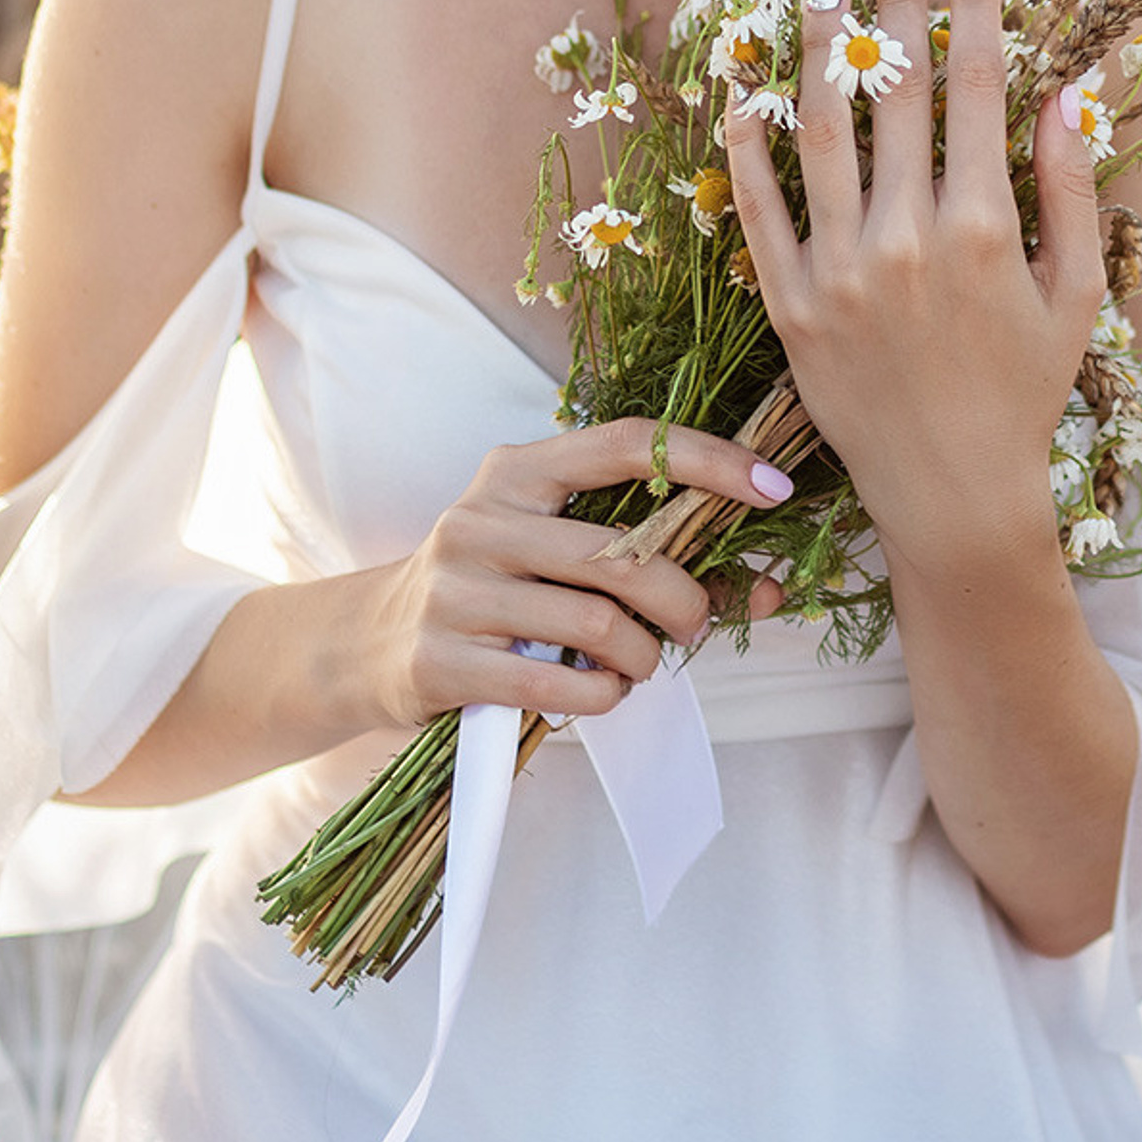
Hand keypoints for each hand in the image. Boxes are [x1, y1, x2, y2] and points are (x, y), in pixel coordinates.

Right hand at [363, 419, 790, 728]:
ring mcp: (456, 589)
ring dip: (643, 658)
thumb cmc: (490, 586)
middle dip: (684, 598)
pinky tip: (603, 693)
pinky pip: (556, 685)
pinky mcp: (442, 659)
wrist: (367, 642)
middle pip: (622, 553)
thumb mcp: (544, 542)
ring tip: (640, 665)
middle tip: (696, 624)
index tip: (774, 485)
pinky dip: (603, 697)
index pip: (627, 444)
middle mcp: (481, 518)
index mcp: (518, 471)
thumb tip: (768, 586)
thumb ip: (636, 547)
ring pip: (596, 624)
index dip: (708, 459)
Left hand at [721, 0, 1106, 572]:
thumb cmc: (1025, 393)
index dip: (974, 5)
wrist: (954, 496)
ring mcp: (839, 271)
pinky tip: (744, 89)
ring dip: (820, 49)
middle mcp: (906, 238)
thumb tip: (1070, 91)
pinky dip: (747, 147)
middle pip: (898, 91)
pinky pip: (758, 210)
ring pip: (822, 132)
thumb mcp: (1074, 293)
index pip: (979, 86)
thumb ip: (1070, 189)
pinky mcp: (789, 304)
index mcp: (984, 228)